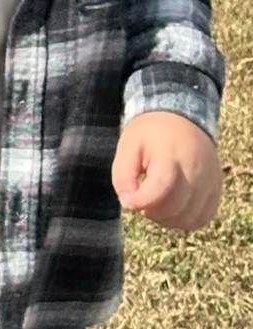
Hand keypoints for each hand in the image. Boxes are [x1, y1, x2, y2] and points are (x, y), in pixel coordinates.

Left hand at [112, 111, 221, 229]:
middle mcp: (196, 169)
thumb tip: (129, 203)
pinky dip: (185, 220)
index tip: (129, 200)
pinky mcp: (216, 191)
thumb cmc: (151, 134)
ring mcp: (210, 182)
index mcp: (171, 153)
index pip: (161, 188)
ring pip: (189, 218)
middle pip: (175, 207)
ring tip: (156, 201)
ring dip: (168, 218)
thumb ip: (122, 175)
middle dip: (152, 211)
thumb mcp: (128, 145)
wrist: (182, 119)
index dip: (141, 201)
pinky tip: (172, 206)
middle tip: (141, 199)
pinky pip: (202, 218)